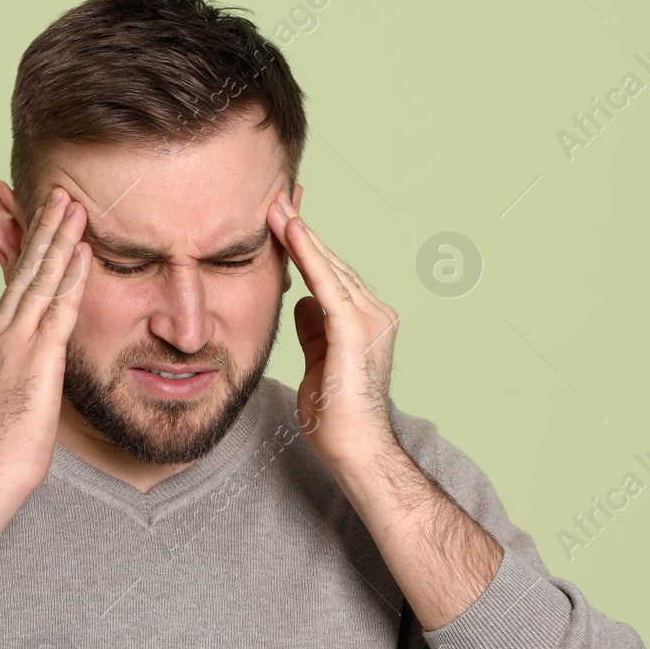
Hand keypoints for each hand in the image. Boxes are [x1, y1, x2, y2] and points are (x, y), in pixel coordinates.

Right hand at [0, 186, 90, 493]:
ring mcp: (17, 342)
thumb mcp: (16, 390)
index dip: (32, 247)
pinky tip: (84, 251)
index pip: (18, 281)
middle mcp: (2, 331)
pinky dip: (72, 276)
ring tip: (74, 205)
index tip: (45, 218)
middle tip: (60, 192)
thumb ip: (27, 362)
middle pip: (26, 269)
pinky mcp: (37, 357)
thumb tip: (41, 352)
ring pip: (41, 279)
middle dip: (44, 228)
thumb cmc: (9, 440)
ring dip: (60, 239)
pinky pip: (59, 308)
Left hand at [266, 191, 399, 469]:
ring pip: (329, 267)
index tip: (282, 220)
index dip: (307, 248)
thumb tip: (302, 302)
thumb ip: (314, 330)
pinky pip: (326, 283)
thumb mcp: (318, 362)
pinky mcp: (356, 328)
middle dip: (301, 232)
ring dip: (301, 235)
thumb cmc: (336, 417)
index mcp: (366, 322)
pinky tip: (290, 231)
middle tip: (275, 199)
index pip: (331, 276)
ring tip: (275, 206)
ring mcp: (370, 318)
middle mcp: (375, 313)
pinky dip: (307, 254)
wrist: (355, 448)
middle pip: (331, 264)